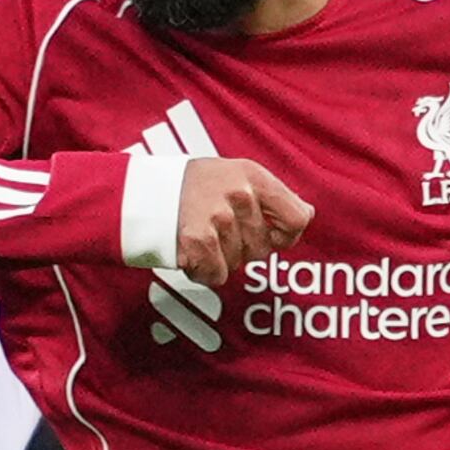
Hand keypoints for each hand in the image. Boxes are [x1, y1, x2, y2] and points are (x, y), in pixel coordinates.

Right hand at [171, 158, 313, 286]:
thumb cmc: (195, 185)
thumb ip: (272, 195)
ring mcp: (218, 218)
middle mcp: (239, 194)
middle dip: (244, 247)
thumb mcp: (237, 175)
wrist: (143, 192)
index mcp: (253, 176)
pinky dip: (204, 271)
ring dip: (222, 257)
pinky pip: (217, 275)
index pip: (297, 219)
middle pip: (264, 249)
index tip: (270, 234)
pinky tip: (191, 251)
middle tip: (218, 228)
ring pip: (240, 263)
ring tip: (201, 234)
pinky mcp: (197, 241)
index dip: (286, 236)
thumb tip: (307, 214)